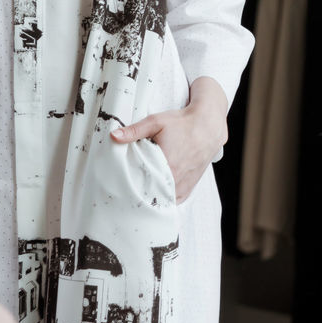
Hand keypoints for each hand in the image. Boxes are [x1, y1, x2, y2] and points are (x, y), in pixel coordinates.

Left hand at [109, 76, 227, 203]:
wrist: (207, 126)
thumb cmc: (182, 123)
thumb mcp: (156, 122)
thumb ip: (134, 131)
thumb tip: (114, 136)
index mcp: (166, 164)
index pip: (141, 183)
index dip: (130, 184)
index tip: (120, 183)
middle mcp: (176, 178)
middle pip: (151, 194)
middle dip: (139, 191)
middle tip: (127, 188)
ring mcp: (183, 185)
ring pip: (163, 199)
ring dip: (152, 196)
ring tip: (140, 192)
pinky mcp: (189, 187)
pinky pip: (174, 200)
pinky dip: (165, 198)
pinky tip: (156, 194)